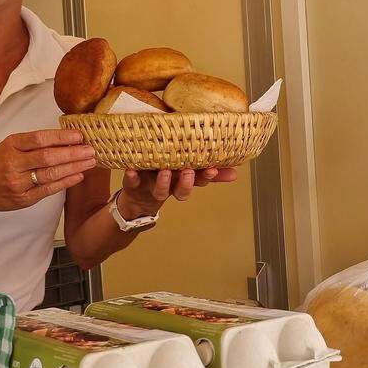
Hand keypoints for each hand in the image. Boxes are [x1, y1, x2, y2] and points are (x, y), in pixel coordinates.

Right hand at [0, 130, 95, 217]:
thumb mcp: (10, 146)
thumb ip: (33, 143)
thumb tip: (66, 138)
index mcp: (11, 145)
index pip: (39, 139)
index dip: (61, 137)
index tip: (80, 135)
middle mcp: (13, 164)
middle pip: (48, 157)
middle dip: (73, 153)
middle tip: (91, 150)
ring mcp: (18, 183)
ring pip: (50, 174)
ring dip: (74, 167)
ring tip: (90, 162)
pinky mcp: (23, 199)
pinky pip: (48, 190)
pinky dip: (65, 182)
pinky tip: (78, 176)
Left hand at [116, 168, 237, 218]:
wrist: (136, 198)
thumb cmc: (165, 178)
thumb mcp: (187, 174)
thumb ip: (209, 173)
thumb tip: (236, 173)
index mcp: (181, 181)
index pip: (198, 181)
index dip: (205, 177)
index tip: (212, 169)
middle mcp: (168, 186)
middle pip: (180, 190)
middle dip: (185, 182)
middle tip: (188, 171)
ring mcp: (150, 186)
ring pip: (159, 190)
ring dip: (163, 182)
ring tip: (165, 171)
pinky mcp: (132, 185)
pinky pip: (131, 182)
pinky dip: (131, 177)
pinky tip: (131, 170)